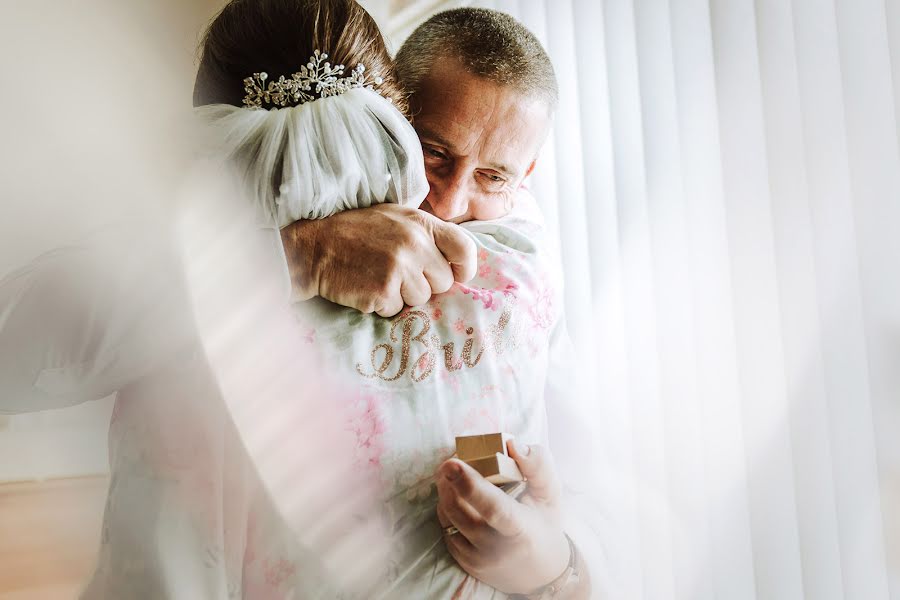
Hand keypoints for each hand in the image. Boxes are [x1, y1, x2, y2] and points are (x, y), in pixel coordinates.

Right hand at [280, 204, 476, 315]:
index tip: (456, 275)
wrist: (314, 246)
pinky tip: (367, 287)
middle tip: (398, 274)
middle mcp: (414, 244)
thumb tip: (455, 262)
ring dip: (402, 296)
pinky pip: (397, 309)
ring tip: (379, 277)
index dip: (464, 268)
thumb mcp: (395, 218)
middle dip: (424, 284)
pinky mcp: (383, 291)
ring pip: (421, 299)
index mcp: (420, 223)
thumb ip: (425, 234)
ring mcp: (399, 268)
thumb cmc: (356, 233)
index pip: (465, 248)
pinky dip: (383, 304)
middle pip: (443, 282)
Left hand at [435, 441, 569, 594]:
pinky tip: (457, 497)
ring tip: (453, 474)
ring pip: (448, 518)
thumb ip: (538, 465)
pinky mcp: (465, 563)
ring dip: (445, 491)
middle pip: (460, 510)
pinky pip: (446, 529)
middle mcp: (497, 549)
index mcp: (522, 530)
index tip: (452, 463)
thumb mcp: (550, 493)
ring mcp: (478, 559)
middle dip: (449, 481)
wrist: (541, 571)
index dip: (470, 485)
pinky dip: (447, 508)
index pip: (494, 509)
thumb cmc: (545, 523)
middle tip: (452, 461)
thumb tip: (513, 444)